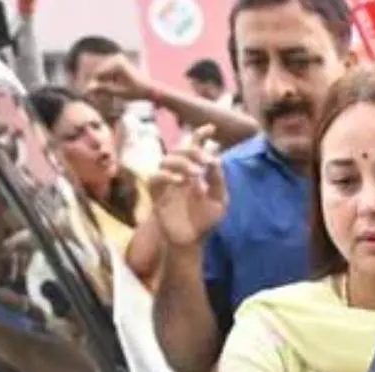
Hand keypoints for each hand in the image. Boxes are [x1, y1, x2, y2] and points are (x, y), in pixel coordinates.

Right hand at [87, 54, 153, 101]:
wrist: (150, 89)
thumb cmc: (137, 92)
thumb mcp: (119, 92)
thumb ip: (103, 89)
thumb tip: (87, 88)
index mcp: (117, 63)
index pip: (98, 73)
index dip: (93, 84)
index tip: (88, 93)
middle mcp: (116, 57)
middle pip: (99, 71)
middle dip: (96, 83)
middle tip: (93, 94)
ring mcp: (117, 58)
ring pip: (102, 72)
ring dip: (101, 82)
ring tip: (101, 92)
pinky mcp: (118, 62)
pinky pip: (107, 71)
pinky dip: (106, 80)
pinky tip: (109, 87)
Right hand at [149, 126, 227, 247]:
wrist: (191, 240)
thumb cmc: (205, 220)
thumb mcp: (219, 200)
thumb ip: (218, 180)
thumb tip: (216, 159)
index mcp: (195, 171)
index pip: (195, 147)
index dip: (200, 135)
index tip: (211, 127)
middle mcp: (180, 172)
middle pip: (180, 150)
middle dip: (194, 151)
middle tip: (206, 161)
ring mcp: (166, 182)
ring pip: (167, 159)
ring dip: (182, 163)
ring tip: (196, 174)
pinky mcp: (156, 193)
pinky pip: (155, 177)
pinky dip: (167, 175)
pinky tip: (180, 182)